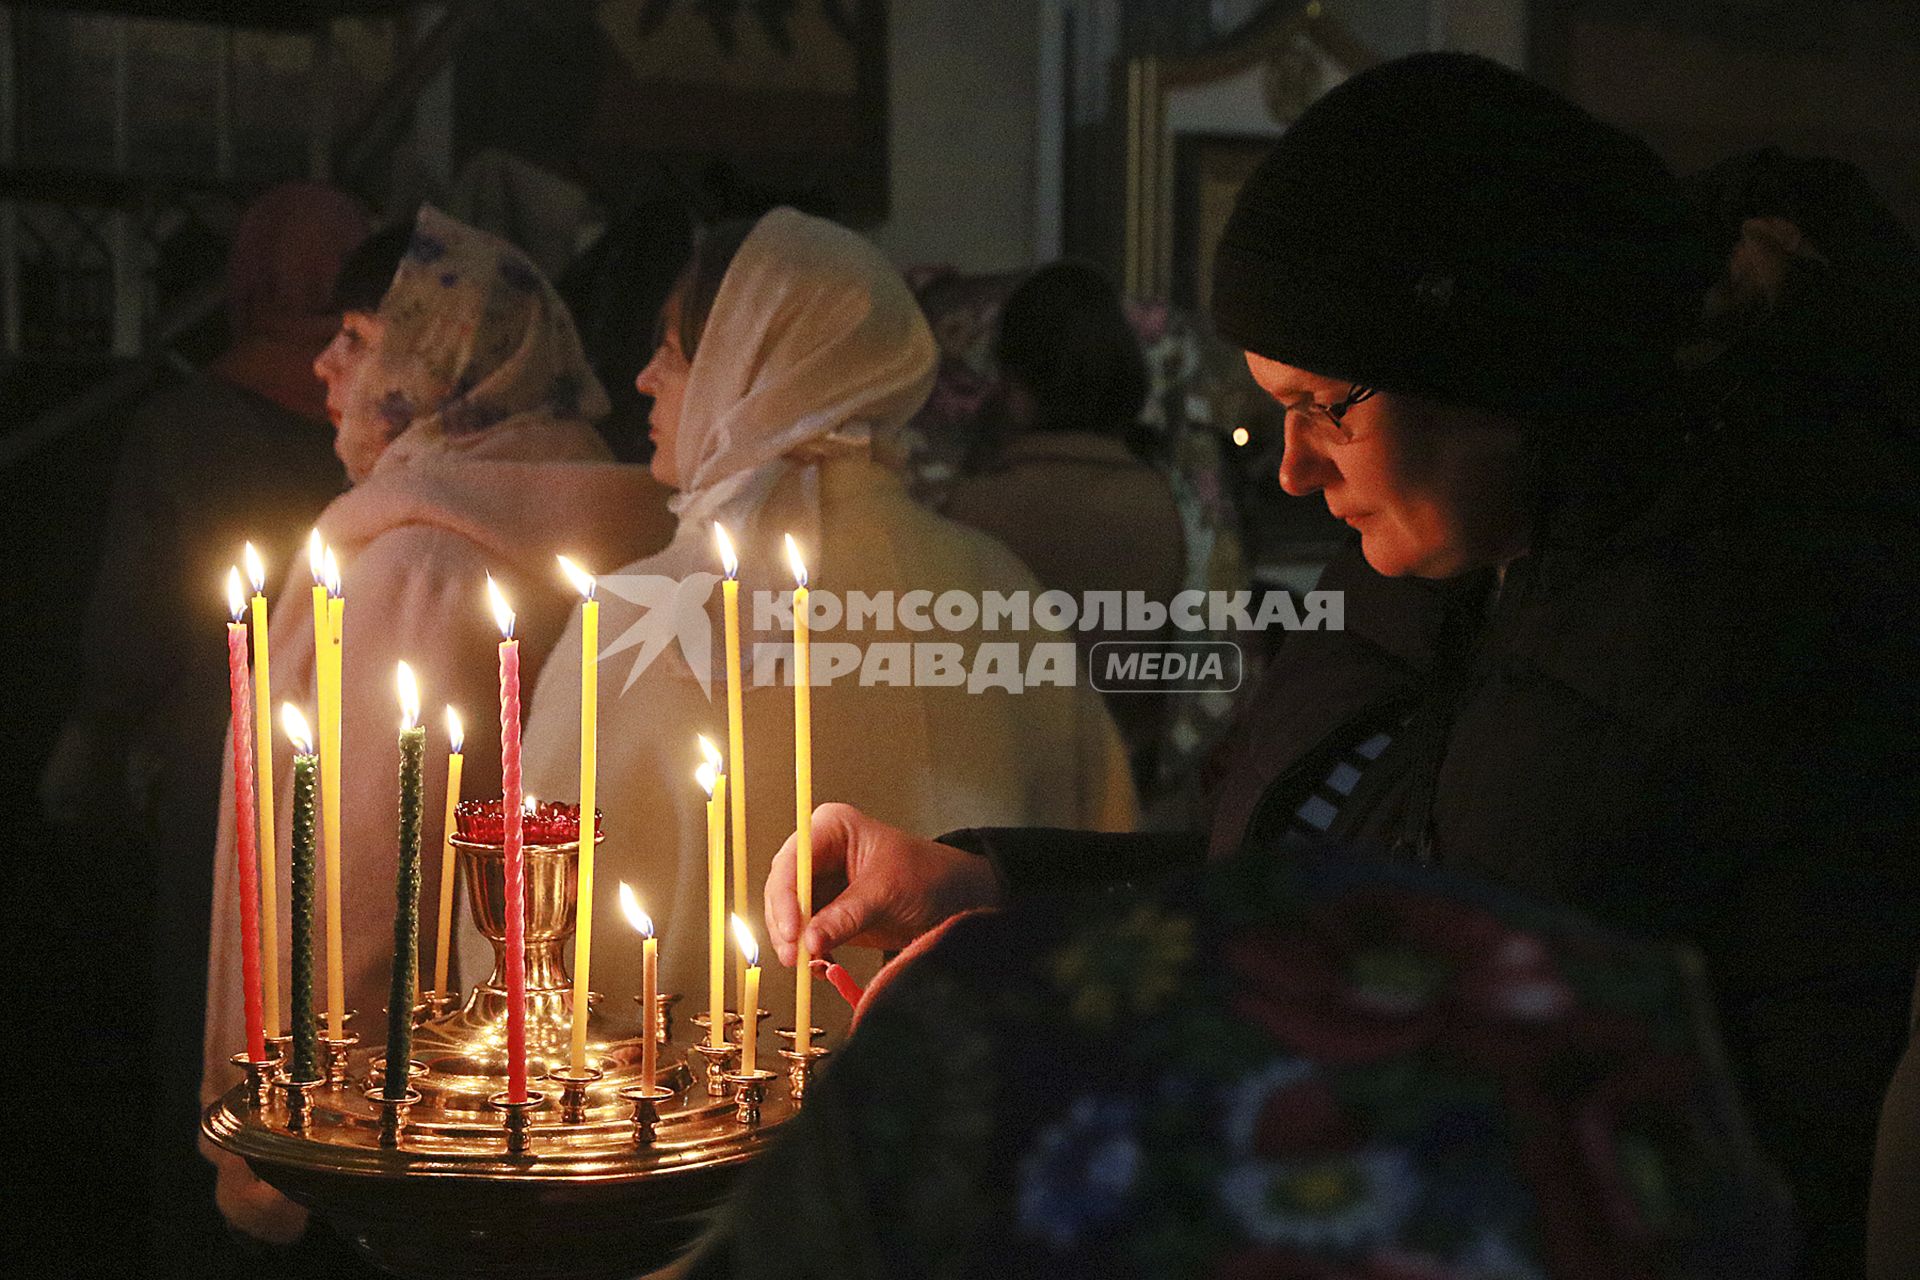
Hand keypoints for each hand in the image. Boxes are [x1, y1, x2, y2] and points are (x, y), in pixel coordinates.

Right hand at [765, 802, 1001, 965]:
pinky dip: (809, 950)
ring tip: (808, 964)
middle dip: (786, 923)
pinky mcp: (827, 912)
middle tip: (794, 954)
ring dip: (794, 942)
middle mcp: (819, 853)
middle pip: (783, 889)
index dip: (785, 897)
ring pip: (789, 914)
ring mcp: (821, 883)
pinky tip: (821, 965)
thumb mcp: (885, 892)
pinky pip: (805, 933)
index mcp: (831, 829)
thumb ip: (845, 915)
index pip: (792, 862)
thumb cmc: (926, 875)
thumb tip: (809, 940)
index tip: (791, 930)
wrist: (953, 899)